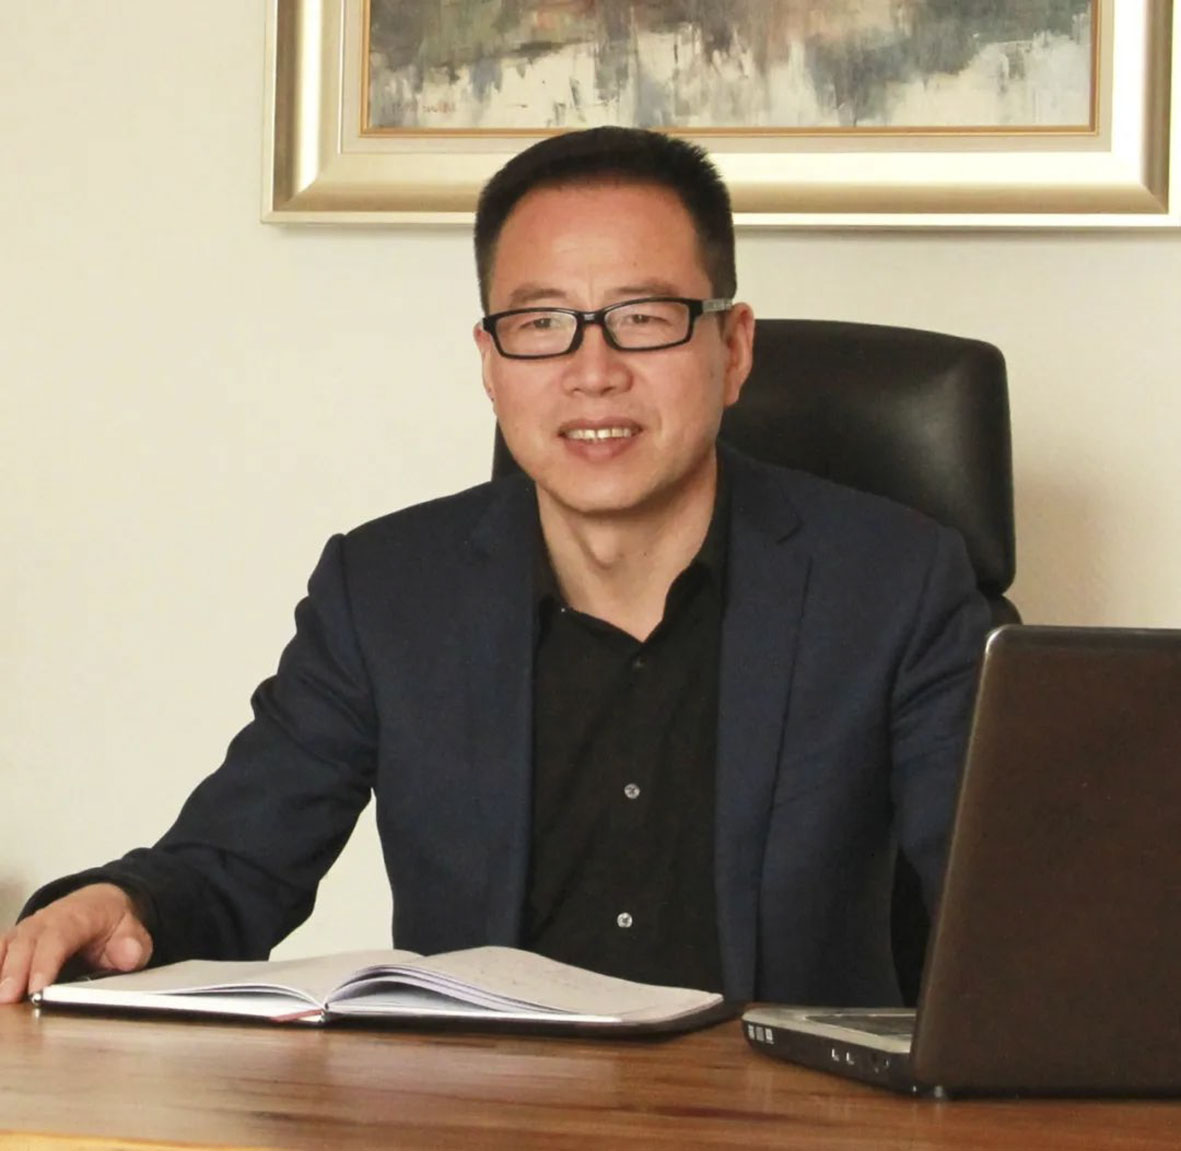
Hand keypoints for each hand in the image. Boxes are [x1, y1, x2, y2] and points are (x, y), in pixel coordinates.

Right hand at [0, 884, 152, 1003]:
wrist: (99, 905)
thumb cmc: (111, 924)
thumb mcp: (132, 931)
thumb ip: (133, 945)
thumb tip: (130, 955)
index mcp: (76, 917)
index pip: (58, 938)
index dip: (46, 963)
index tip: (38, 988)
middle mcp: (45, 920)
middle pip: (25, 943)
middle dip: (14, 971)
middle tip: (7, 999)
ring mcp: (26, 930)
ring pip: (6, 947)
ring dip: (0, 971)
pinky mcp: (13, 942)